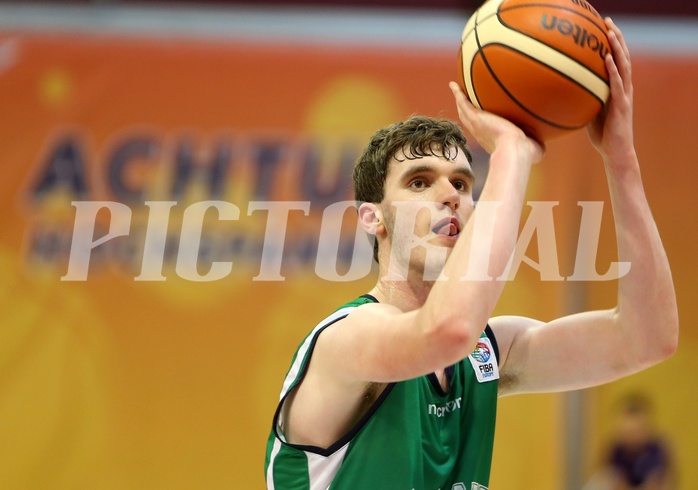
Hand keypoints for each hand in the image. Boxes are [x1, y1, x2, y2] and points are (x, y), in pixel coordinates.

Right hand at [449, 82, 544, 164]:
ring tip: (456, 90)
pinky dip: (457, 93)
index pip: (485, 130)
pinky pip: (463, 102)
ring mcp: (476, 125)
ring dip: (459, 101)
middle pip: (470, 120)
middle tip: (463, 102)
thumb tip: (542, 145)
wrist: (515, 150)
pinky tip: (453, 84)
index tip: (482, 119)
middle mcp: (481, 133)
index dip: (482, 124)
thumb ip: (536, 144)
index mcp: (492, 140)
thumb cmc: (526, 153)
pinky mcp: (475, 118)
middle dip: (466, 111)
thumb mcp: (534, 148)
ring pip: (464, 111)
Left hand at [587, 18, 634, 162]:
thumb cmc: (602, 135)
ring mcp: (624, 96)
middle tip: (608, 21)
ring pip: (623, 66)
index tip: (603, 28)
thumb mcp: (589, 112)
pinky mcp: (622, 105)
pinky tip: (608, 59)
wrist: (615, 152)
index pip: (616, 60)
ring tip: (610, 32)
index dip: (612, 44)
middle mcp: (623, 88)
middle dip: (616, 38)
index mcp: (616, 89)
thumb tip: (561, 93)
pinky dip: (614, 70)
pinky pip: (617, 85)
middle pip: (622, 57)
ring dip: (617, 48)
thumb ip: (581, 100)